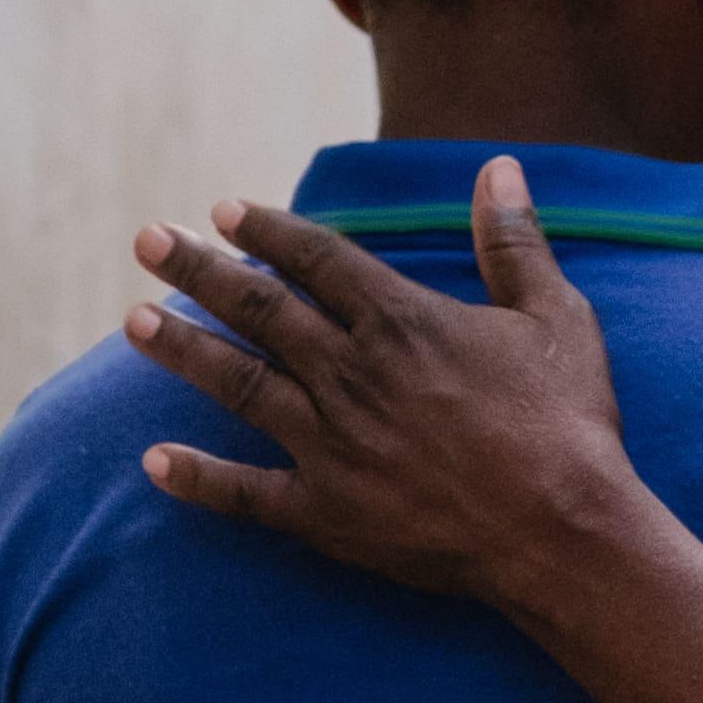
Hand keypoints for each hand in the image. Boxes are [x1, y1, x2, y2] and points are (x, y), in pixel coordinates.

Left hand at [123, 167, 646, 604]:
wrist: (563, 534)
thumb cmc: (569, 423)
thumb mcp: (556, 317)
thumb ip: (515, 241)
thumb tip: (498, 168)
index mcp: (401, 320)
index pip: (316, 258)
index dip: (267, 229)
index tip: (223, 209)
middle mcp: (352, 373)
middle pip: (259, 308)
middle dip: (197, 270)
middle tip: (146, 239)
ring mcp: (332, 444)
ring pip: (239, 385)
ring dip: (182, 350)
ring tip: (133, 321)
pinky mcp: (327, 513)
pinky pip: (246, 494)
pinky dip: (198, 478)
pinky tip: (154, 462)